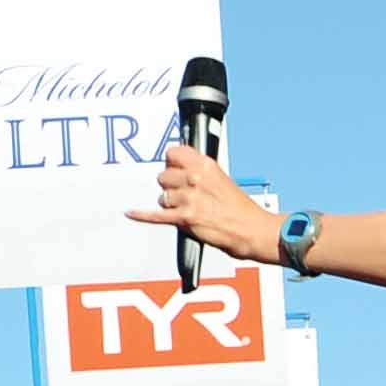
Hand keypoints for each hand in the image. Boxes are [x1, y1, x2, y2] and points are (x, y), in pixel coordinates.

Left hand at [122, 142, 284, 263]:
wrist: (254, 231)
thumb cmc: (242, 210)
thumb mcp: (223, 180)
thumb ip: (201, 173)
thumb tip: (181, 168)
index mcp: (206, 165)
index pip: (173, 153)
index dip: (172, 163)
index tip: (174, 169)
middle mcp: (196, 178)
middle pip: (163, 176)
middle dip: (170, 187)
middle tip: (184, 196)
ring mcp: (190, 198)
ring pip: (162, 197)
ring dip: (170, 205)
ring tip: (188, 211)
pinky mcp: (185, 218)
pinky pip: (156, 215)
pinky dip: (143, 215)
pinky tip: (131, 213)